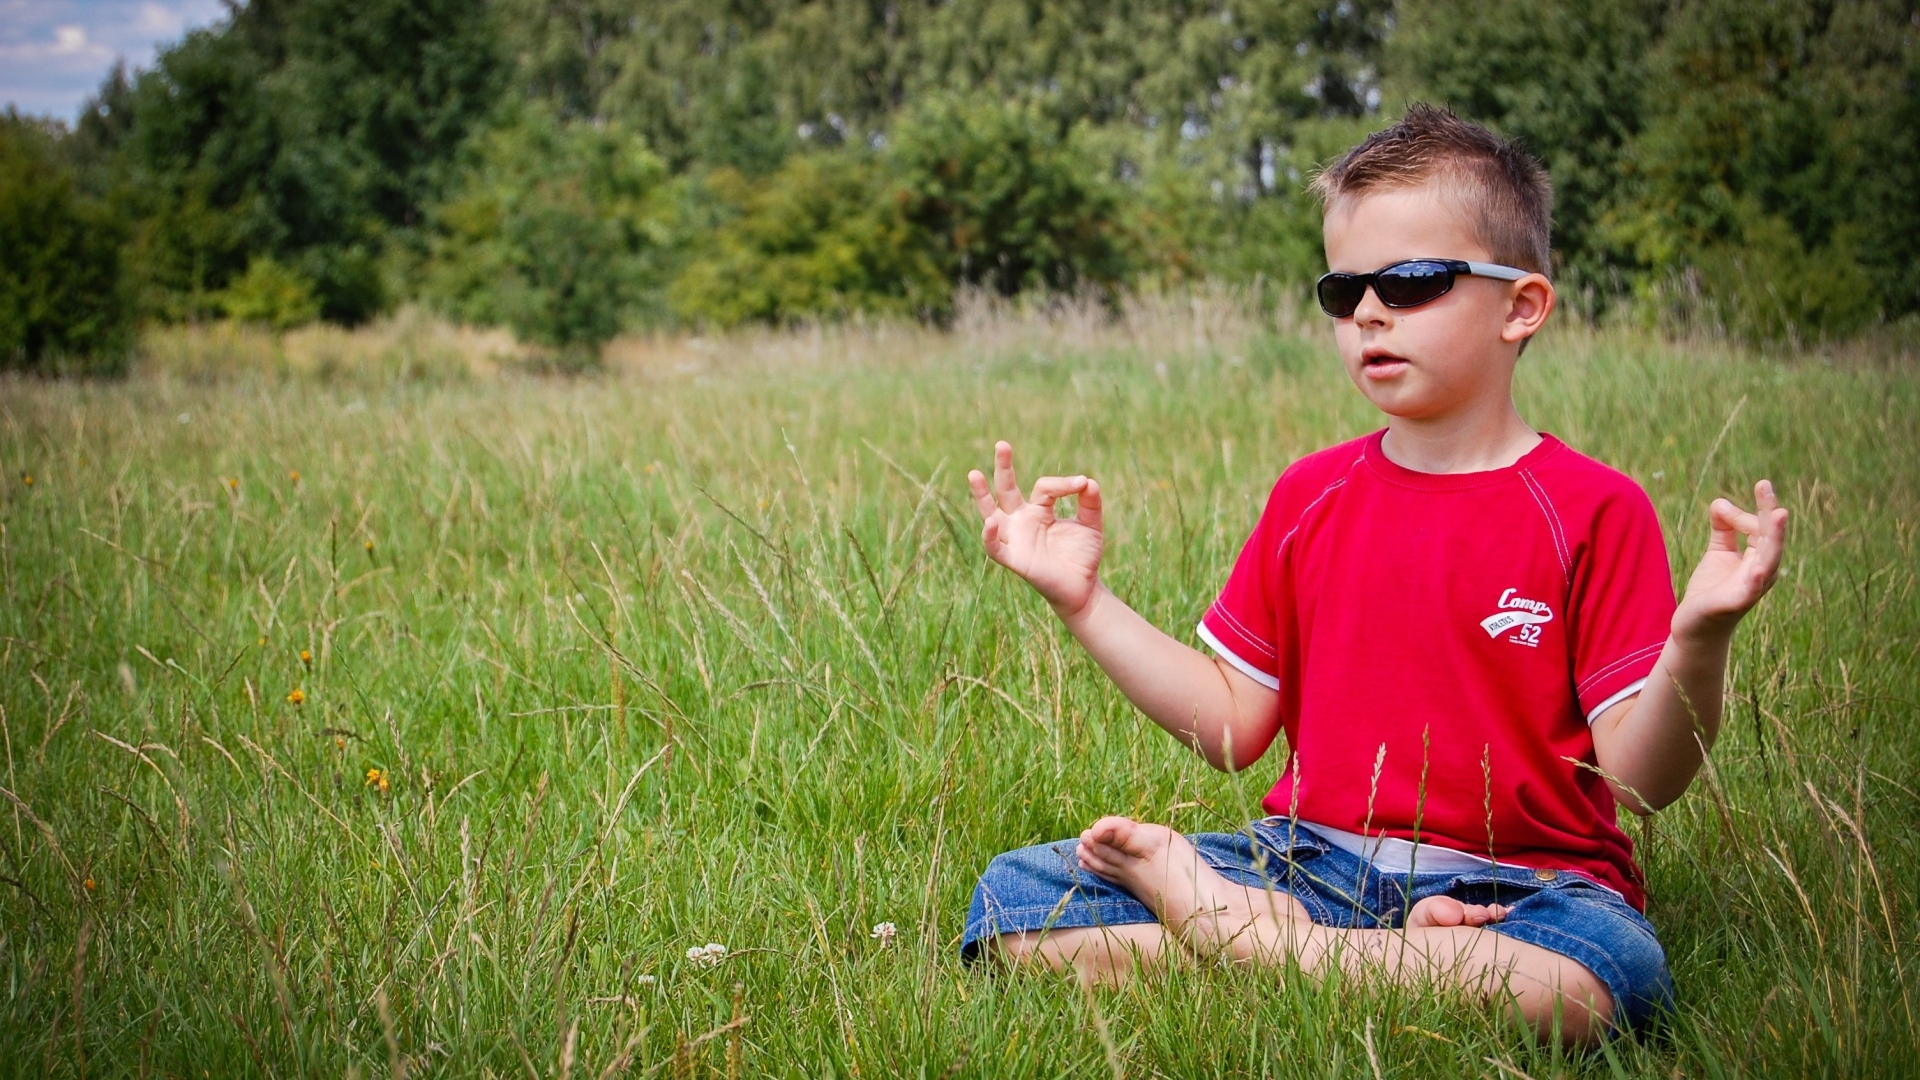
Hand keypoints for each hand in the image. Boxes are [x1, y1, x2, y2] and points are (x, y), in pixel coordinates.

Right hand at [968, 441, 1103, 618]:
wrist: (1083, 588)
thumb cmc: (1083, 556)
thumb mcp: (1091, 525)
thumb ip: (1090, 503)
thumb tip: (1088, 481)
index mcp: (1039, 510)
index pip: (1043, 487)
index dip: (1062, 484)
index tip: (1081, 484)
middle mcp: (1022, 520)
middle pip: (1006, 489)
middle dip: (1003, 467)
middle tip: (1002, 444)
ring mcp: (1015, 538)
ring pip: (991, 513)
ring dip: (981, 495)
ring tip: (974, 474)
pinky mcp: (1014, 558)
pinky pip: (995, 547)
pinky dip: (990, 536)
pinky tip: (990, 522)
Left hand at [1675, 479, 1788, 640]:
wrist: (1695, 625)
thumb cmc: (1712, 588)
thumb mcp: (1719, 552)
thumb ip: (1723, 527)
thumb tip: (1720, 502)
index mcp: (1760, 557)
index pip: (1762, 527)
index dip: (1745, 512)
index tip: (1724, 506)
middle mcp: (1762, 571)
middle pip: (1771, 538)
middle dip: (1770, 513)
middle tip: (1765, 485)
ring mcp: (1752, 588)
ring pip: (1768, 560)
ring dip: (1774, 538)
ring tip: (1778, 515)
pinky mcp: (1736, 603)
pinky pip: (1750, 591)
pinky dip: (1755, 580)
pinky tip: (1758, 569)